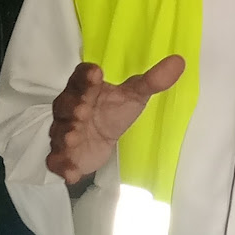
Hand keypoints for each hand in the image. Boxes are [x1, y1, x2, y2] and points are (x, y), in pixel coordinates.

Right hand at [46, 55, 184, 184]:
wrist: (100, 140)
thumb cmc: (114, 110)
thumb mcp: (135, 95)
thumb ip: (153, 80)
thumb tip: (179, 61)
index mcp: (87, 88)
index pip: (81, 76)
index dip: (86, 75)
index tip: (96, 74)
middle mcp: (70, 107)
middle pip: (65, 103)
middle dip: (73, 106)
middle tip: (83, 110)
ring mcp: (64, 131)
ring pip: (58, 131)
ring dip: (65, 134)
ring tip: (73, 137)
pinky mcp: (62, 155)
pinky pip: (56, 160)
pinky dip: (62, 166)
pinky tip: (72, 172)